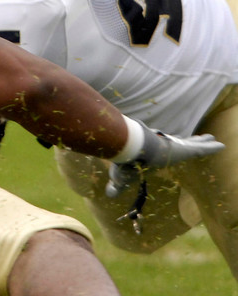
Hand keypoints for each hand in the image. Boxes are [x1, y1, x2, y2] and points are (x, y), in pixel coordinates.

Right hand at [106, 123, 223, 198]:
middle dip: (192, 140)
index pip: (165, 149)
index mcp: (154, 154)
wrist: (131, 150)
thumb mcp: (121, 178)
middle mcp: (166, 148)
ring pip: (193, 144)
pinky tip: (221, 145)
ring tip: (212, 136)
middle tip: (202, 137)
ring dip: (203, 141)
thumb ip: (117, 185)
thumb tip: (109, 195)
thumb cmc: (126, 164)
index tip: (178, 142)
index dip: (171, 145)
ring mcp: (175, 147)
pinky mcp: (184, 150)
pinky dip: (211, 147)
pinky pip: (201, 149)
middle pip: (182, 143)